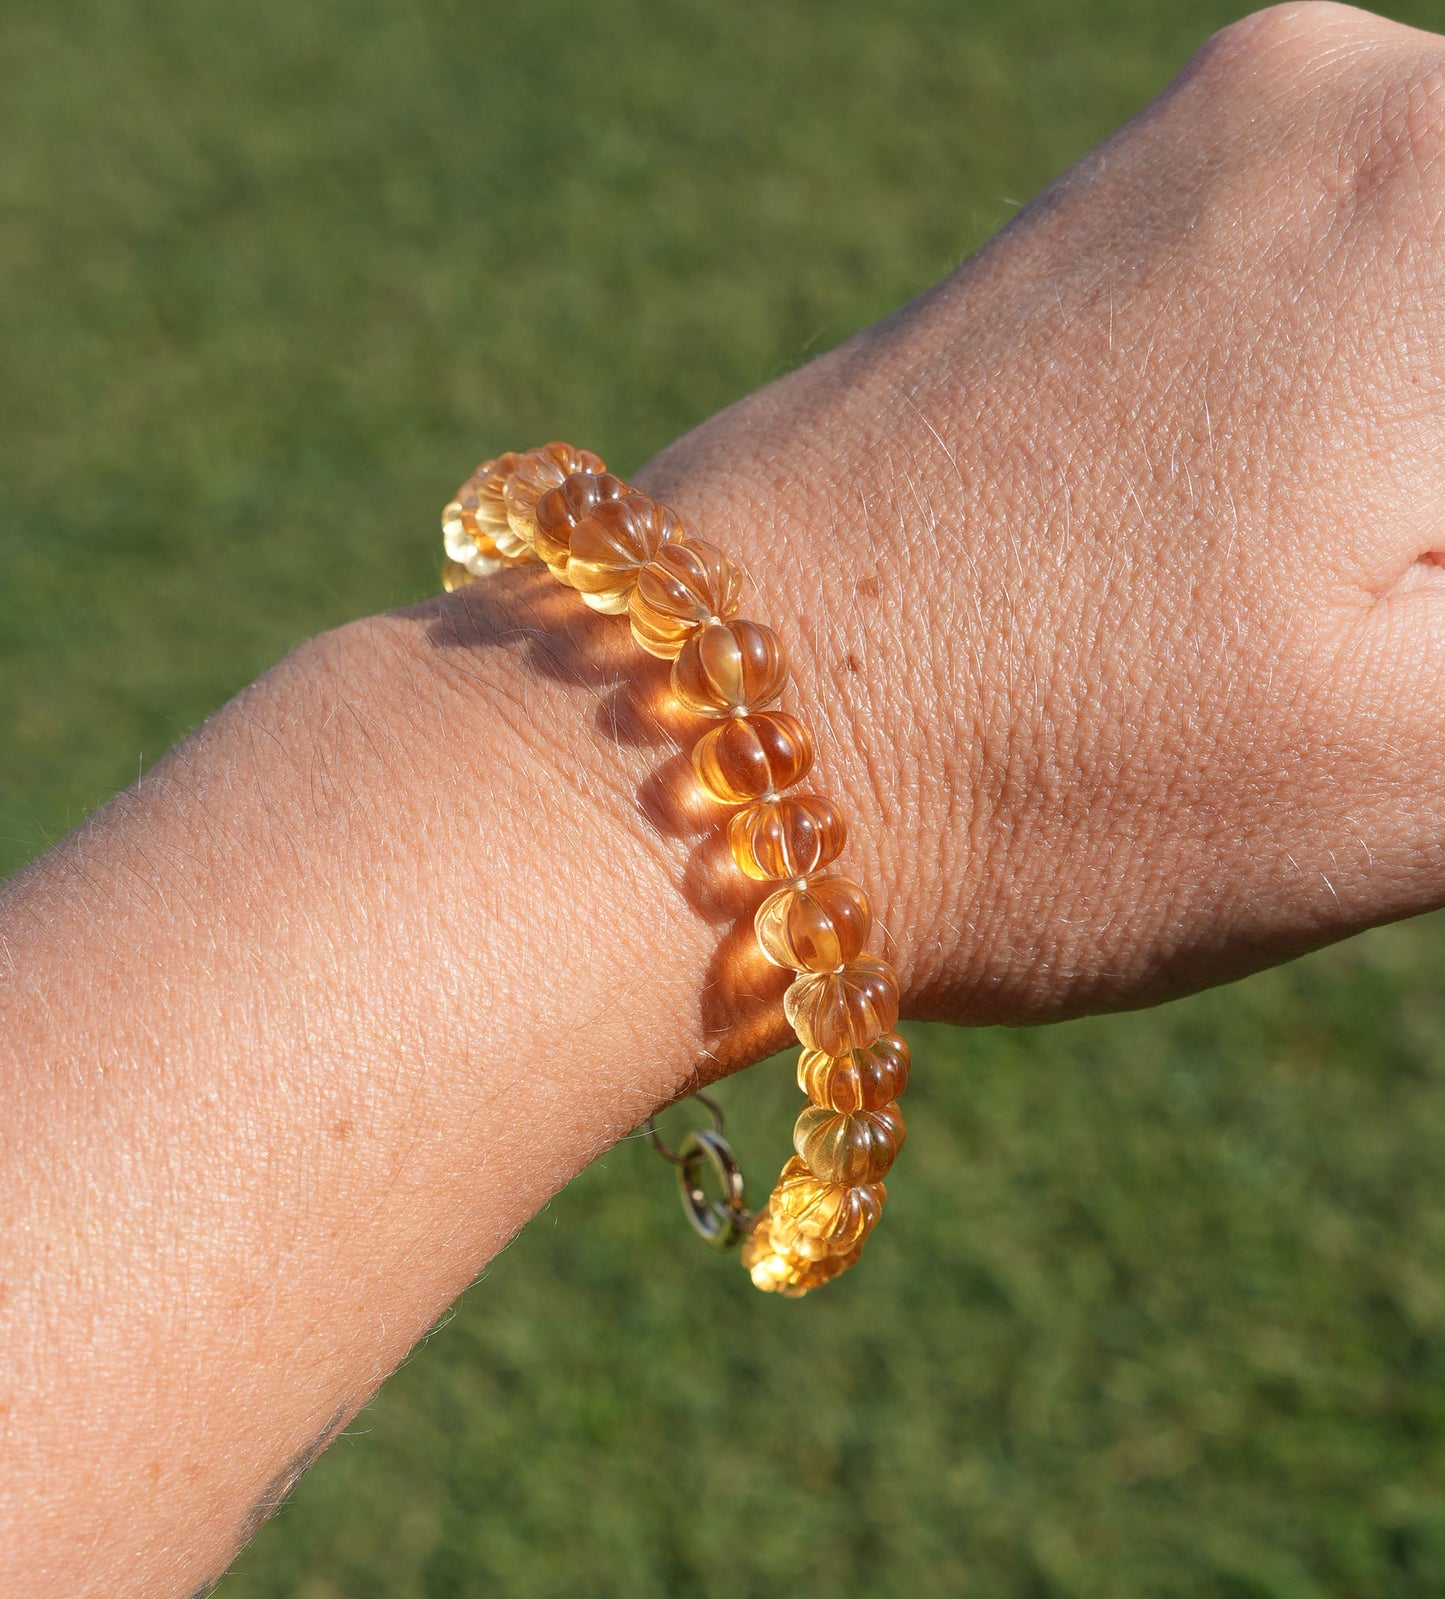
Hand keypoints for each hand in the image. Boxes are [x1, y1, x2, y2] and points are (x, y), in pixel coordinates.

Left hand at [633, 1, 1444, 1023]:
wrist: (682, 748)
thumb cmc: (1048, 785)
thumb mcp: (1425, 763)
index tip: (1408, 635)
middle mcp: (1354, 90)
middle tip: (1374, 656)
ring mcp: (1212, 137)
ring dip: (1430, 494)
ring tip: (1307, 642)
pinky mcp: (1118, 220)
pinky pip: (1359, 278)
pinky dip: (1388, 422)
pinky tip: (1290, 570)